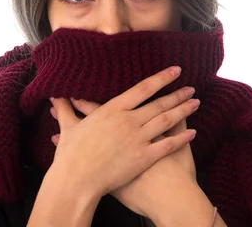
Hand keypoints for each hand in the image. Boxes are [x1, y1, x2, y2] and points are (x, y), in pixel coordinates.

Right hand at [47, 66, 198, 200]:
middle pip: (159, 103)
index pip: (143, 88)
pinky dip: (181, 138)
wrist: (76, 180)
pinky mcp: (144, 157)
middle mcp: (129, 120)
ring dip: (183, 111)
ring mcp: (138, 138)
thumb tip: (55, 95)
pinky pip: (167, 145)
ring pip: (167, 121)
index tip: (175, 71)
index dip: (161, 78)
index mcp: (113, 109)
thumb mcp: (68, 127)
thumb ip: (65, 109)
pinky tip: (192, 133)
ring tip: (196, 103)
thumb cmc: (71, 154)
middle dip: (177, 94)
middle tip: (191, 88)